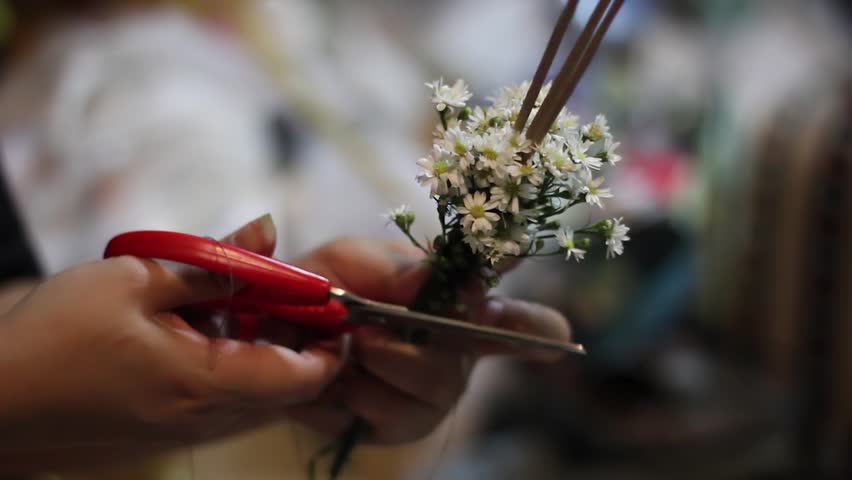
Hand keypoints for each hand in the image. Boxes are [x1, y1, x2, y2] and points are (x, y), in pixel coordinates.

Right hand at [0, 215, 339, 472]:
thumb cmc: (57, 334)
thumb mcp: (138, 279)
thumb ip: (216, 261)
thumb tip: (271, 229)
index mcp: (205, 384)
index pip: (304, 376)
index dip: (331, 339)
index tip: (330, 300)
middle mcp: (207, 419)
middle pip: (290, 386)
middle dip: (301, 337)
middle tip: (286, 289)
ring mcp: (190, 430)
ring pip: (261, 393)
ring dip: (267, 346)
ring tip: (237, 299)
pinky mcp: (174, 429)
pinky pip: (229, 399)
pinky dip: (236, 361)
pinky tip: (203, 324)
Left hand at [284, 237, 571, 442]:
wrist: (272, 328)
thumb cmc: (327, 285)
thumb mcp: (356, 259)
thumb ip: (406, 268)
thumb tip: (465, 283)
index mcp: (458, 306)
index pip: (521, 324)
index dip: (536, 329)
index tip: (556, 337)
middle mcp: (457, 354)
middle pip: (473, 358)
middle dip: (415, 341)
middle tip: (364, 329)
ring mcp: (431, 395)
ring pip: (433, 387)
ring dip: (379, 363)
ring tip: (345, 347)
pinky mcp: (397, 426)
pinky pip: (389, 416)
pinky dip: (354, 393)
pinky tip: (336, 378)